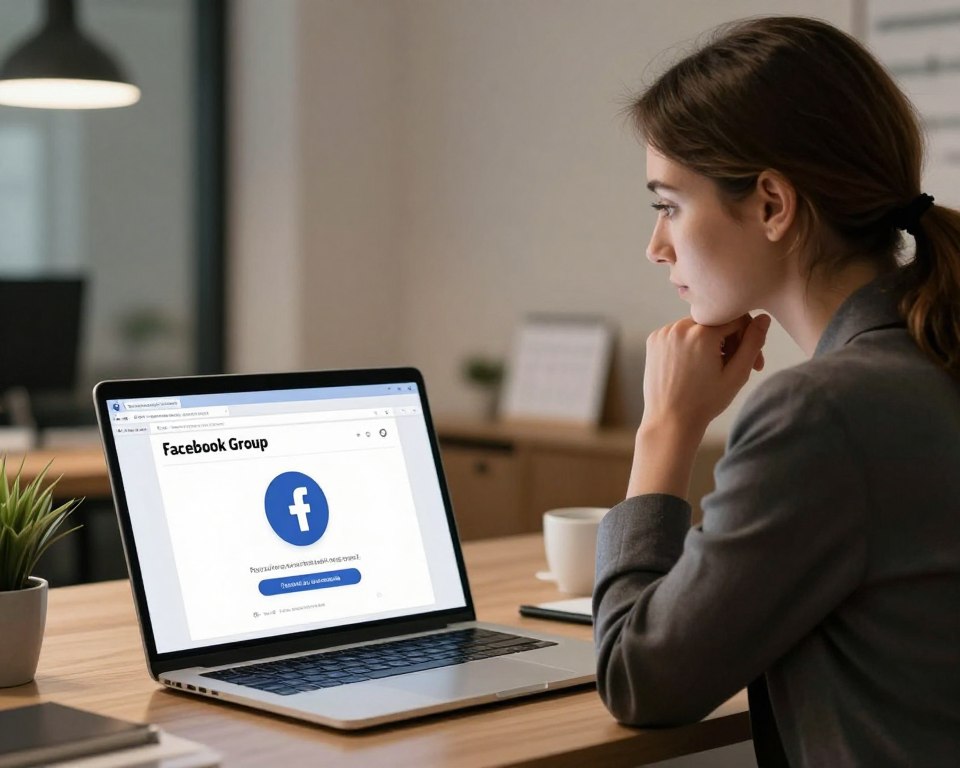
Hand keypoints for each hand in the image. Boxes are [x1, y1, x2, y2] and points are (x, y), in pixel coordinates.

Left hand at [641, 313, 771, 439]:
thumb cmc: (705, 402)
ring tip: (710, 369)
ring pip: (697, 327)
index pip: (737, 319)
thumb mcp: (737, 374)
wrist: (670, 420)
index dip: (747, 338)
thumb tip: (763, 318)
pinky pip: (679, 334)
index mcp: (702, 332)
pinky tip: (692, 367)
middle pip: (716, 322)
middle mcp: (680, 326)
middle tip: (732, 368)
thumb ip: (753, 343)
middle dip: (729, 341)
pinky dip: (689, 345)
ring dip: (708, 342)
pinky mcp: (653, 340)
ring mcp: (664, 332)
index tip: (751, 361)